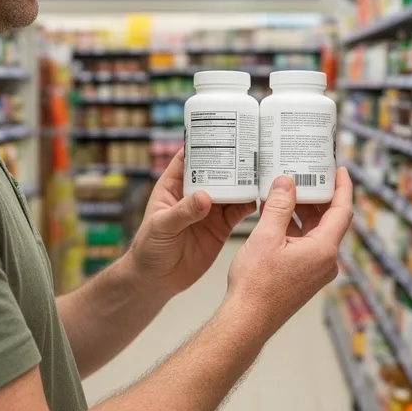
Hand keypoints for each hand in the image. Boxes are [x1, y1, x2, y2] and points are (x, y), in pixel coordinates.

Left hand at [128, 149, 255, 297]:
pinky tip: (261, 198)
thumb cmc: (149, 248)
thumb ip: (183, 212)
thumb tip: (205, 197)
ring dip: (246, 181)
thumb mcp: (161, 226)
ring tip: (262, 171)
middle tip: (252, 148)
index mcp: (174, 185)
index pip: (190, 157)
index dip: (204, 142)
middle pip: (217, 170)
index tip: (223, 131)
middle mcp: (194, 193)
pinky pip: (239, 211)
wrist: (158, 279)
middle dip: (233, 159)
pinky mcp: (221, 226)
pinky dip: (251, 204)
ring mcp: (210, 210)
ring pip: (232, 189)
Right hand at [225, 168, 353, 336]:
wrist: (247, 320)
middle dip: (317, 197)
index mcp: (324, 250)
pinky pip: (306, 245)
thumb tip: (286, 182)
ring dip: (303, 212)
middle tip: (307, 175)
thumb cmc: (256, 284)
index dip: (342, 187)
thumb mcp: (266, 236)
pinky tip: (276, 217)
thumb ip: (278, 206)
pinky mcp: (304, 277)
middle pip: (330, 220)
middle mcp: (326, 262)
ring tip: (286, 192)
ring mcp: (316, 271)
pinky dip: (295, 228)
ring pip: (316, 233)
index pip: (342, 211)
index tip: (339, 170)